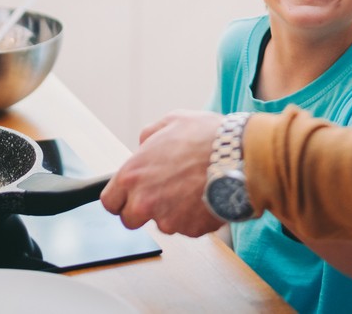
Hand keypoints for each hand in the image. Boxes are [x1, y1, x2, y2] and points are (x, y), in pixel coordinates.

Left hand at [100, 109, 223, 236]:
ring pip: (163, 224)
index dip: (121, 198)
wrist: (240, 155)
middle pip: (130, 220)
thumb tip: (144, 145)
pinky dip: (195, 216)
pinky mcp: (190, 230)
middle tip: (164, 193)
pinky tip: (206, 196)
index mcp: (132, 176)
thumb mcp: (172, 121)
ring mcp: (168, 219)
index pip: (110, 202)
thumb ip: (150, 135)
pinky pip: (188, 228)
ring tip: (193, 188)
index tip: (131, 195)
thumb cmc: (207, 136)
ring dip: (173, 212)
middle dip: (143, 210)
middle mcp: (144, 202)